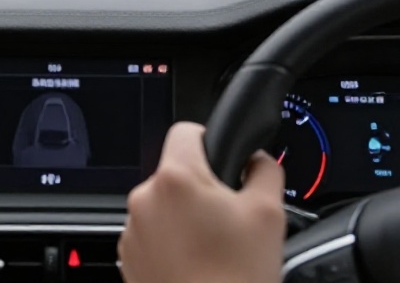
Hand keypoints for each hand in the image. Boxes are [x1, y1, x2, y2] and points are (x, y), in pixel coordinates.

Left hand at [120, 122, 285, 282]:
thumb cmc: (236, 278)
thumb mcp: (269, 214)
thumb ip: (264, 170)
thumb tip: (258, 161)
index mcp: (176, 179)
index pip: (187, 131)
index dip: (211, 142)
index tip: (225, 164)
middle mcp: (145, 200)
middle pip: (177, 174)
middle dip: (203, 191)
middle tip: (230, 221)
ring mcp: (132, 232)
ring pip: (165, 207)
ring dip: (186, 219)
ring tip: (214, 250)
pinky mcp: (129, 259)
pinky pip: (153, 236)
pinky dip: (173, 244)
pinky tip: (197, 265)